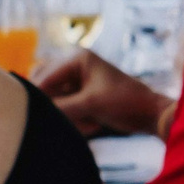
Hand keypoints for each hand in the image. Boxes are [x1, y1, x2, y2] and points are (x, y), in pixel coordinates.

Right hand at [38, 50, 171, 136]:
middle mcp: (73, 65)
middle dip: (56, 107)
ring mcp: (76, 80)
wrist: (151, 114)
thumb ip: (60, 107)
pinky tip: (94, 126)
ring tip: (91, 124)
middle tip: (75, 119)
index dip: (39, 98)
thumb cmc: (125, 103)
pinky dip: (75, 119)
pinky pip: (64, 108)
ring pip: (54, 100)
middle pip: (44, 88)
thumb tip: (32, 112)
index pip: (44, 77)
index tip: (36, 116)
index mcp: (77, 57)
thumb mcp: (90, 105)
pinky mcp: (80, 95)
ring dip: (66, 115)